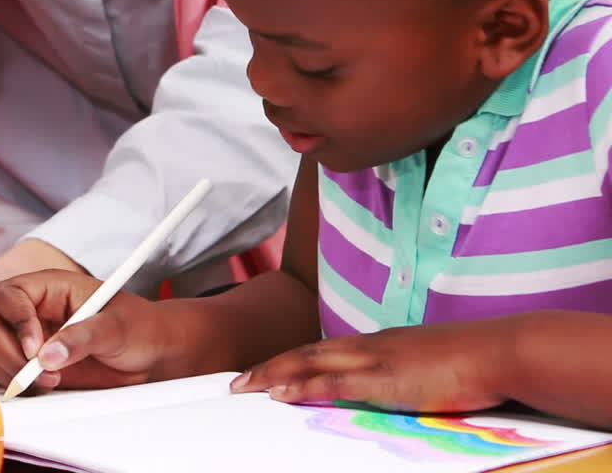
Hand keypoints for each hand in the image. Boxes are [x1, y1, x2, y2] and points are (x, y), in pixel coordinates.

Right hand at [0, 269, 177, 390]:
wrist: (148, 354)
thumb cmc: (137, 327)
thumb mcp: (116, 327)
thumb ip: (83, 337)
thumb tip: (48, 355)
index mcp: (52, 288)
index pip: (10, 293)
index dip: (16, 320)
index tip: (36, 348)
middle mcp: (34, 312)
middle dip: (9, 353)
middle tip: (40, 373)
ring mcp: (29, 340)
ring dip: (9, 371)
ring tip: (49, 381)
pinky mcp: (30, 366)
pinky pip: (1, 373)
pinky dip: (11, 384)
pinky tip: (41, 388)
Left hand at [230, 321, 510, 412]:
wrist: (496, 350)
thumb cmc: (473, 362)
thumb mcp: (430, 366)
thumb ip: (406, 374)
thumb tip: (394, 388)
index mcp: (382, 342)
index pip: (325, 349)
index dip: (293, 359)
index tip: (268, 371)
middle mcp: (371, 345)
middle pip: (307, 352)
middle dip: (270, 366)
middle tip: (238, 382)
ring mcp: (375, 359)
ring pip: (310, 362)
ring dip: (274, 374)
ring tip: (244, 386)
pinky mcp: (383, 378)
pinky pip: (333, 381)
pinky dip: (302, 385)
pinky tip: (281, 392)